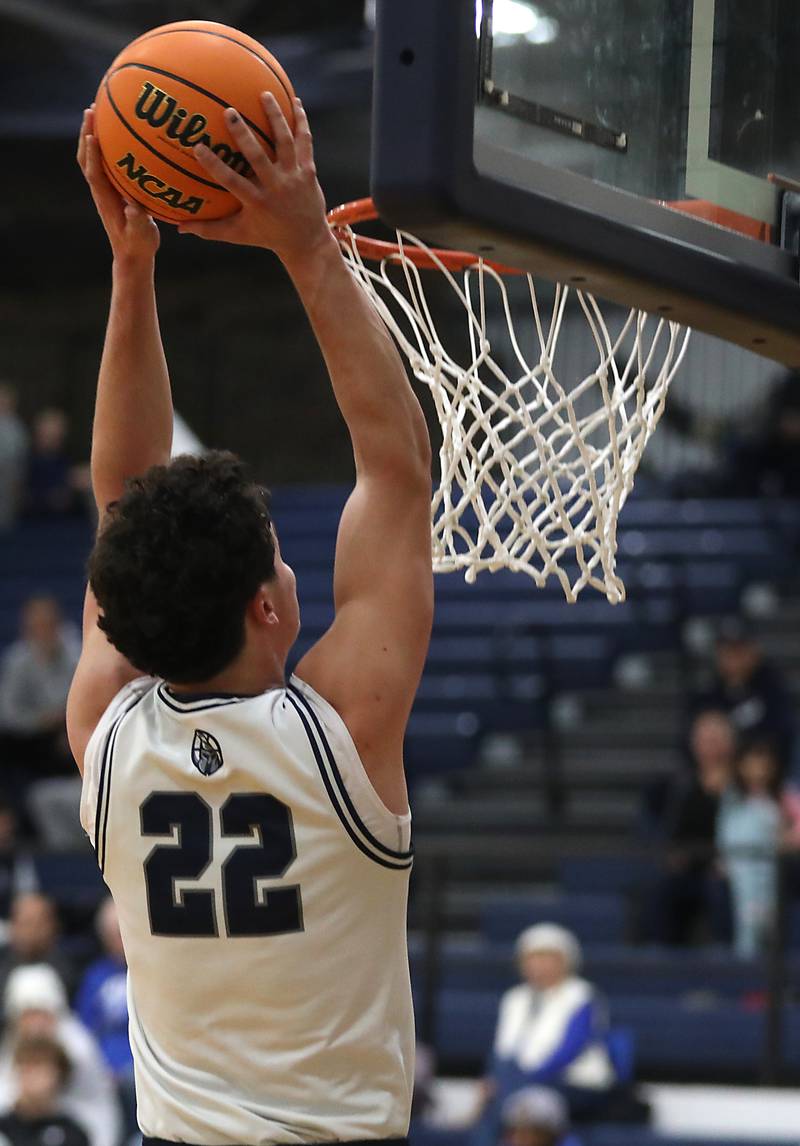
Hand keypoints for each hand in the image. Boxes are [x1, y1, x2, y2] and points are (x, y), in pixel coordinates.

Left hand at [77, 107, 159, 262]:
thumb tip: (135, 208)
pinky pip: (105, 162)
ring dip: (92, 135)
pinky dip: (106, 145)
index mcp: (106, 200)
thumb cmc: (138, 245)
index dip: (92, 153)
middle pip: (86, 158)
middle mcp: (101, 191)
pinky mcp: (112, 189)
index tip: (93, 132)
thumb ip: (138, 222)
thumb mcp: (141, 235)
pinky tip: (118, 134)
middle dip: (87, 133)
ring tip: (98, 112)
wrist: (133, 255)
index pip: (94, 172)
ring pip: (93, 158)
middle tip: (91, 109)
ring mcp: (105, 189)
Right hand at [177, 93, 332, 266]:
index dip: (214, 165)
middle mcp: (276, 187)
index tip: (198, 147)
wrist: (307, 242)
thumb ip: (209, 229)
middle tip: (229, 111)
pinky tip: (296, 100)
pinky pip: (305, 141)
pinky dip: (301, 121)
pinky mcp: (309, 170)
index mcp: (256, 202)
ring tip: (265, 94)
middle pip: (258, 157)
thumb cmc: (268, 236)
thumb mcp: (239, 234)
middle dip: (243, 134)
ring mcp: (294, 177)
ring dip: (276, 117)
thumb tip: (179, 227)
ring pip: (285, 142)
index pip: (232, 181)